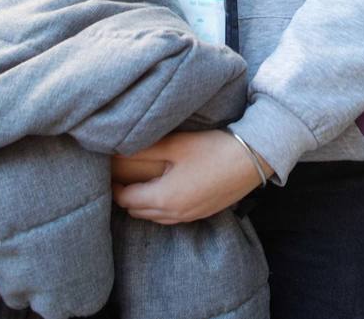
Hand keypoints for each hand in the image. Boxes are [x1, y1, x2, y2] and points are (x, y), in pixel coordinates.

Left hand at [112, 129, 272, 224]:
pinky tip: (167, 189)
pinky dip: (162, 208)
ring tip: (142, 183)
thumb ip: (146, 149)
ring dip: (144, 204)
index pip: (126, 199)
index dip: (115, 187)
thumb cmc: (212, 149)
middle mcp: (174, 214)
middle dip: (127, 197)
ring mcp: (190, 216)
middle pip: (137, 212)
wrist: (251, 160)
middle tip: (123, 178)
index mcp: (163, 198)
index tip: (112, 174)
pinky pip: (172, 217)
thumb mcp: (176, 145)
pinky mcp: (202, 214)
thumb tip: (119, 150)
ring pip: (155, 217)